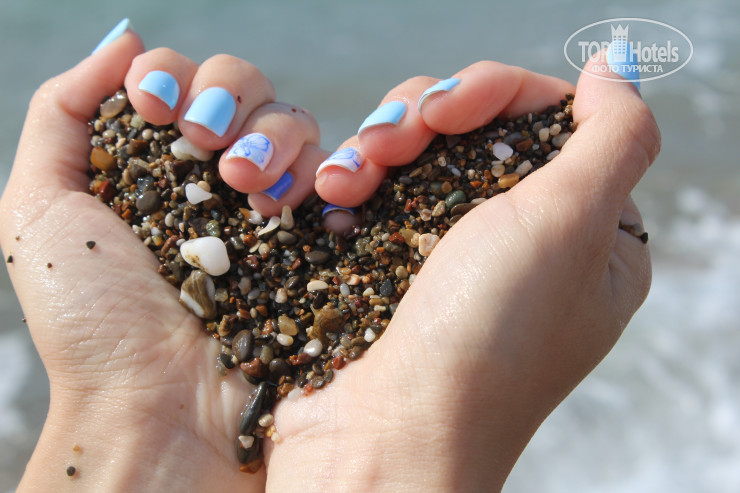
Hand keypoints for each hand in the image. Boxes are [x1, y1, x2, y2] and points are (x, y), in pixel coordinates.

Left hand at [1, 26, 324, 491]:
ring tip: (244, 182)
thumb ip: (63, 112)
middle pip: (246, 90)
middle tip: (203, 139)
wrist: (156, 411)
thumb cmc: (91, 321)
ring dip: (272, 133)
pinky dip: (316, 172)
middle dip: (227, 95)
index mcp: (154, 164)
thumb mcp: (39, 208)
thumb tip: (126, 38)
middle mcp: (214, 178)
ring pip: (296, 122)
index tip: (155, 103)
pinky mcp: (312, 239)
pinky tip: (283, 201)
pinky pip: (334, 177)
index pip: (181, 82)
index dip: (173, 75)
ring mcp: (269, 207)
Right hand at [270, 59, 658, 489]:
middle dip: (425, 117)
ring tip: (347, 176)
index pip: (548, 122)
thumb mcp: (573, 225)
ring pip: (418, 154)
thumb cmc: (486, 343)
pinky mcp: (391, 266)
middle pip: (476, 129)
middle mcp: (523, 242)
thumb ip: (613, 135)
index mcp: (587, 233)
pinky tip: (331, 193)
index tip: (447, 109)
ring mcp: (451, 255)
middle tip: (389, 141)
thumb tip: (616, 70)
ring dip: (378, 144)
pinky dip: (353, 180)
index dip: (495, 95)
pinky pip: (377, 192)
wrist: (384, 440)